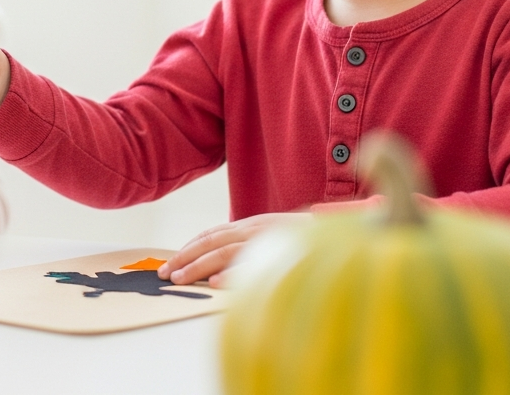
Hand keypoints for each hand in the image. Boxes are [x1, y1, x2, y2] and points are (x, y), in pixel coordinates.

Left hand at [158, 212, 310, 287]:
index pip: (212, 235)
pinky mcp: (281, 251)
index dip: (189, 248)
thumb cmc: (305, 239)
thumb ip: (249, 246)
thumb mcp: (272, 236)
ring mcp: (267, 239)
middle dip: (184, 258)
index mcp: (251, 226)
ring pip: (226, 252)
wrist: (345, 230)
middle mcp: (255, 230)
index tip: (170, 262)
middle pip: (211, 242)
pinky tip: (218, 284)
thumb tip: (224, 268)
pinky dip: (235, 273)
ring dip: (200, 267)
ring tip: (179, 279)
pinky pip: (254, 263)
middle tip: (163, 274)